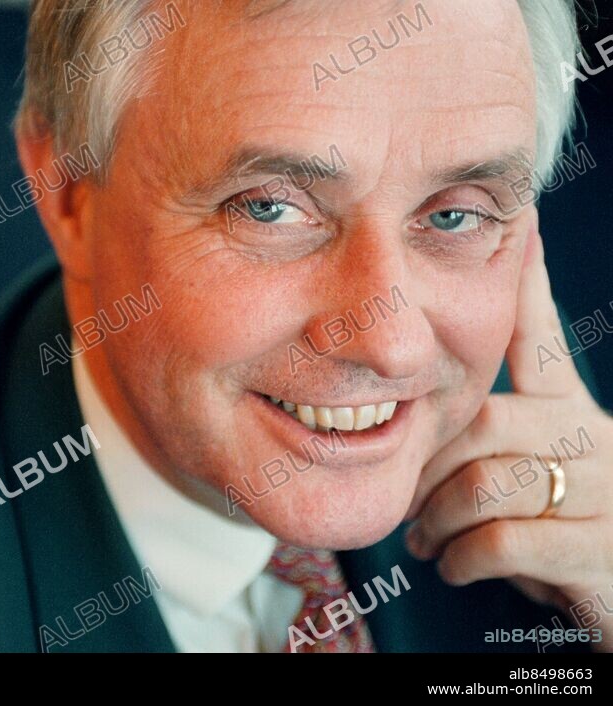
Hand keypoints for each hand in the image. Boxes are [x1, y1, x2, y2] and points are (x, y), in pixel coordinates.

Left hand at [404, 224, 612, 651]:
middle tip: (405, 502)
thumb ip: (481, 441)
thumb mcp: (524, 474)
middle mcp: (588, 438)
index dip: (530, 290)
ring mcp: (603, 494)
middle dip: (426, 465)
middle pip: (483, 422)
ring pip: (486, 482)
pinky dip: (462, 558)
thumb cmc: (557, 530)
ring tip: (426, 539)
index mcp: (566, 413)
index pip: (542, 343)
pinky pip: (504, 541)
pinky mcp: (600, 551)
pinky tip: (455, 566)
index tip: (525, 229)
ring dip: (438, 518)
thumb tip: (407, 422)